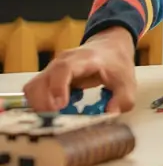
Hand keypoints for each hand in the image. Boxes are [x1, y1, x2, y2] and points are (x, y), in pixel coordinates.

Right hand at [22, 27, 136, 113]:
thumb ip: (123, 99)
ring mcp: (53, 69)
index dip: (58, 87)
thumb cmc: (117, 64)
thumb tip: (110, 114)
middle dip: (43, 104)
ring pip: (32, 88)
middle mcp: (62, 62)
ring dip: (39, 106)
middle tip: (57, 119)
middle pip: (40, 81)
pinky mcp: (49, 78)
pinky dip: (40, 104)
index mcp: (84, 59)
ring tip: (57, 117)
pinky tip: (57, 111)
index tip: (60, 106)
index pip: (64, 69)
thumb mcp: (127, 81)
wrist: (110, 46)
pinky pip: (35, 92)